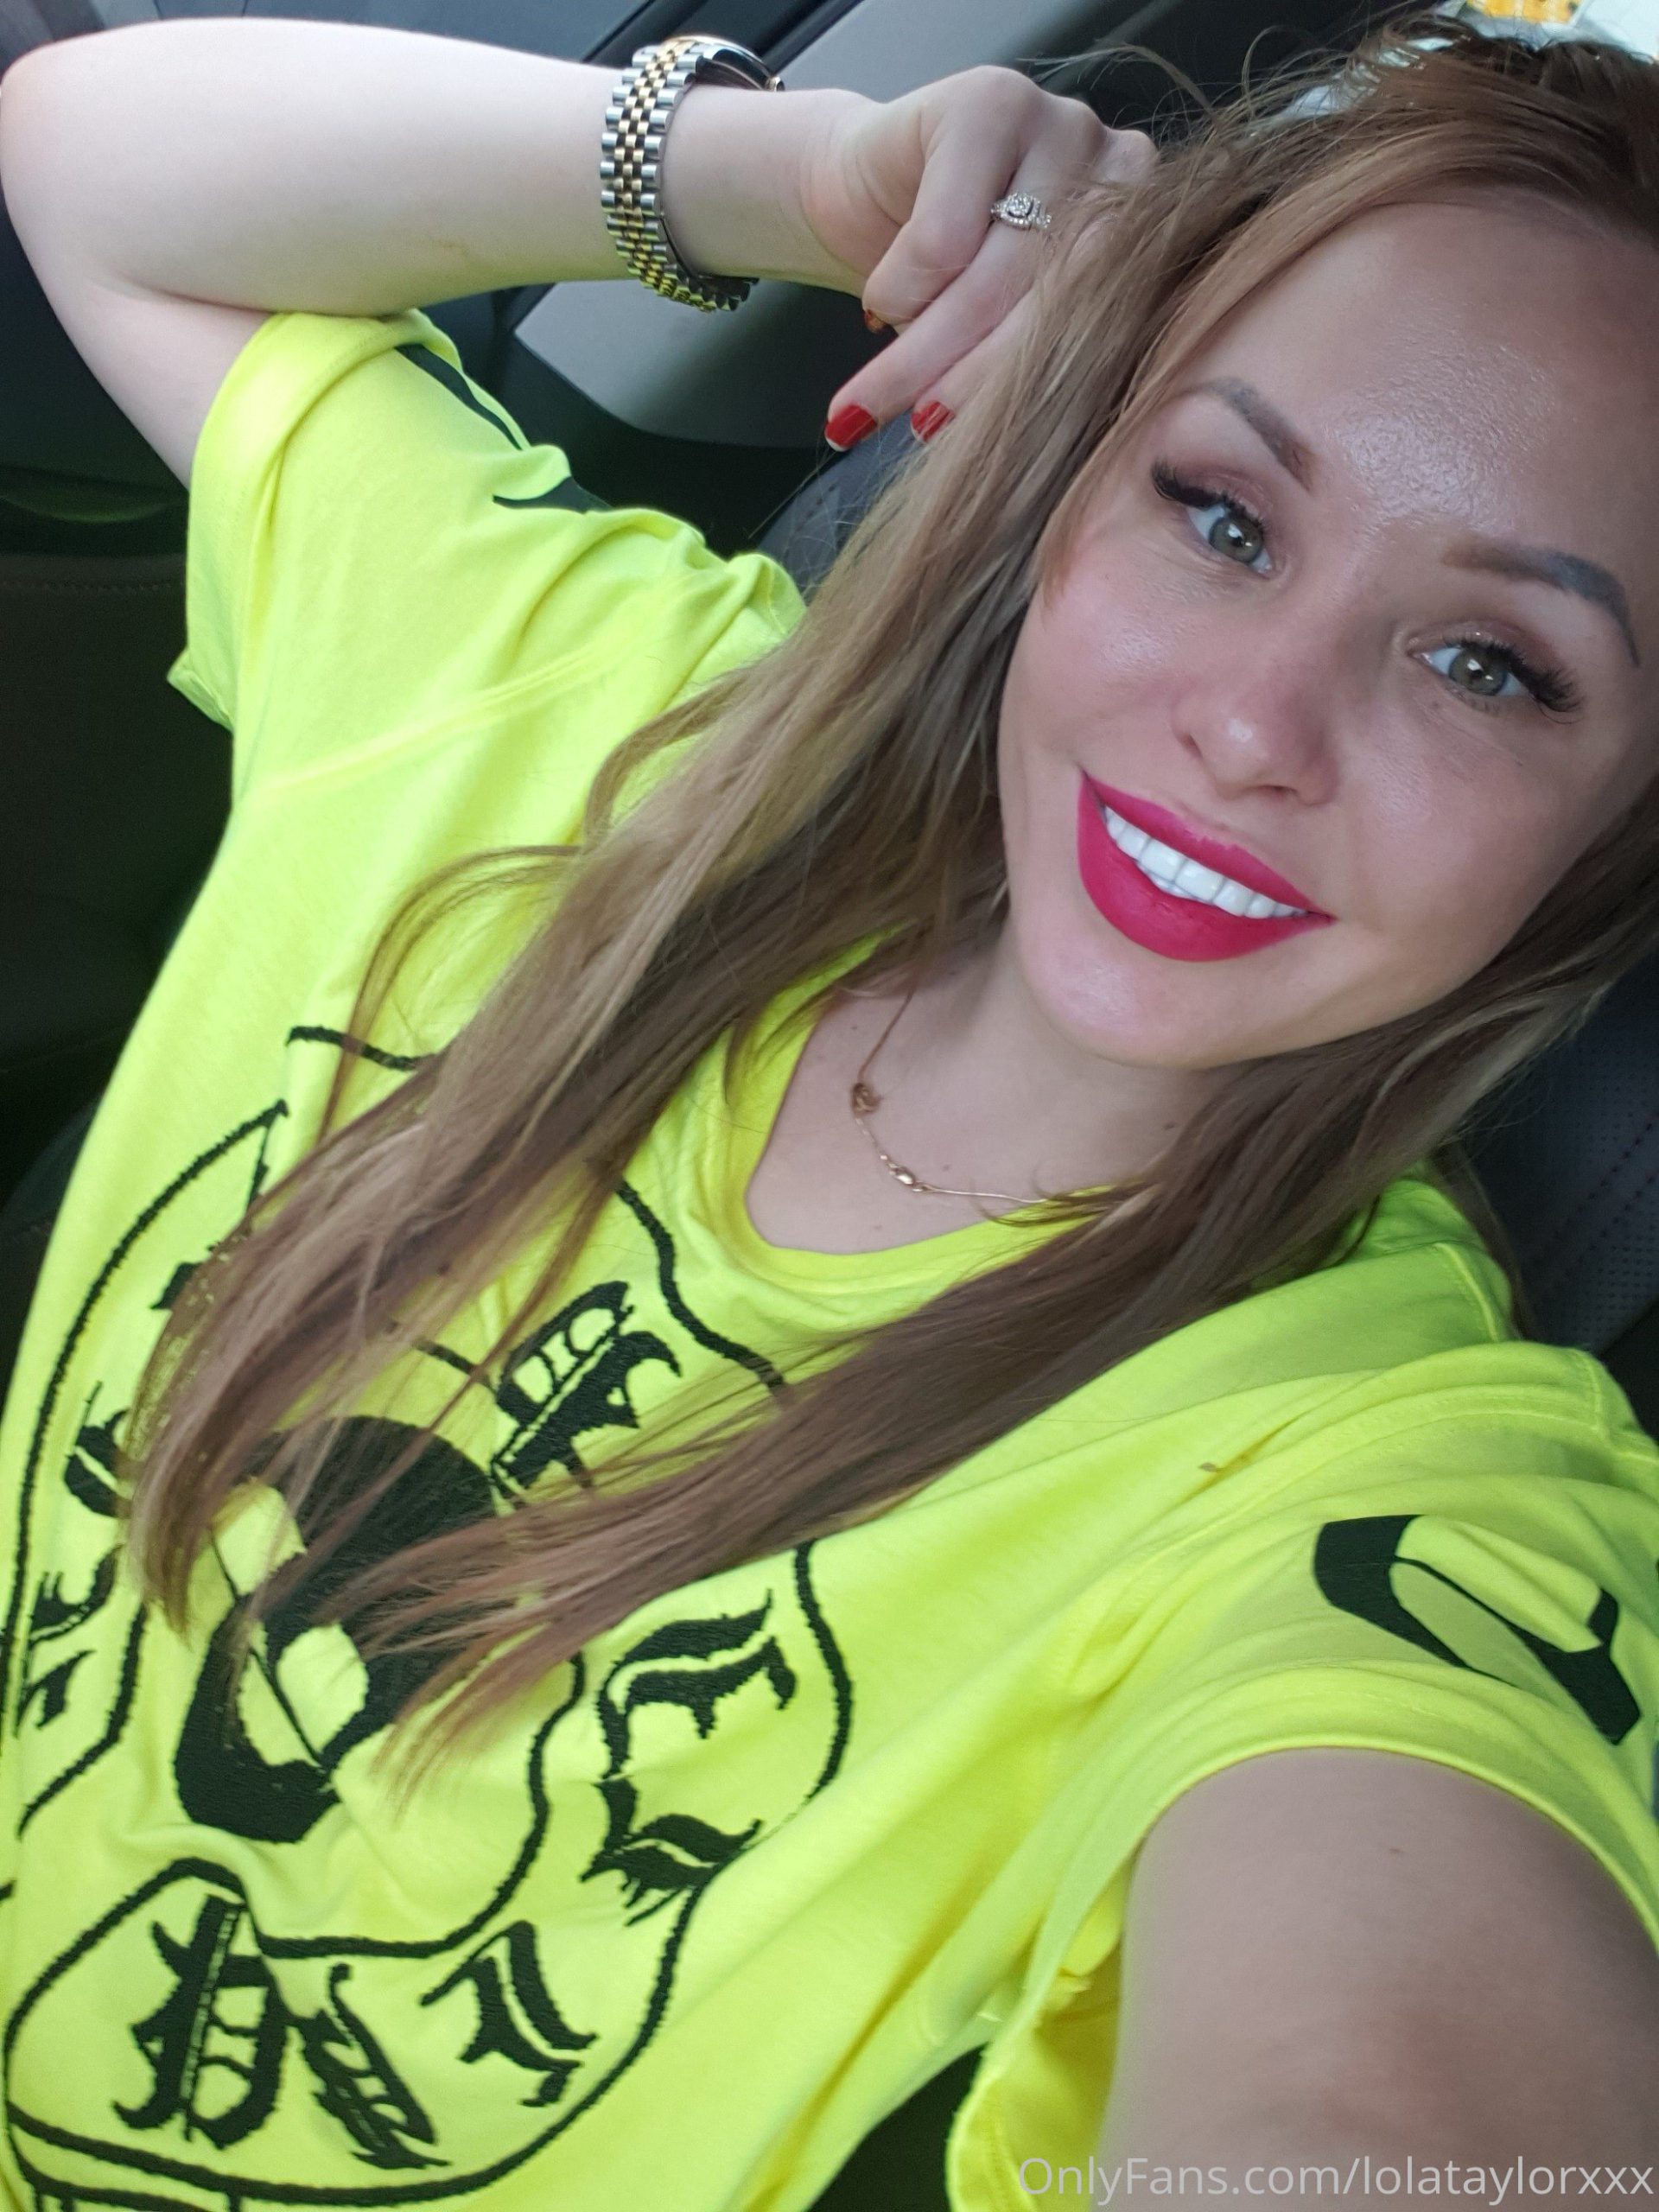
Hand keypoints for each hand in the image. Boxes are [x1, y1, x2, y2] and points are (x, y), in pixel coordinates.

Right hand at [797, 66, 1155, 446]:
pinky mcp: (990, 101)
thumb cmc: (947, 277)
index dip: (1039, 404)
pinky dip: (902, 287)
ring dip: (924, 351)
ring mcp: (1065, 128)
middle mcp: (1122, 175)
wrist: (870, 189)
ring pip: (996, 277)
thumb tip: (1031, 463)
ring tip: (867, 404)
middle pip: (1052, 307)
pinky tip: (882, 304)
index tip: (988, 462)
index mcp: (1148, 245)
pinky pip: (944, 235)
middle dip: (970, 383)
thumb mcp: (1001, 331)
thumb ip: (1035, 369)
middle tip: (914, 434)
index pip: (1102, 338)